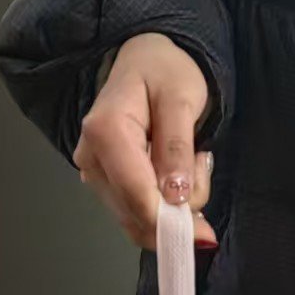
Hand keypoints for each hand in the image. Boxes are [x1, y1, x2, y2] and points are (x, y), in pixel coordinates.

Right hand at [73, 32, 215, 249]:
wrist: (145, 59)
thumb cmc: (165, 71)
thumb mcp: (182, 98)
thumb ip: (177, 146)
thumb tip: (176, 196)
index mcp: (105, 131)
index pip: (135, 193)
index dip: (169, 221)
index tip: (204, 236)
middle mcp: (91, 157)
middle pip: (134, 212)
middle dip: (179, 208)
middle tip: (203, 162)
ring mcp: (94, 173)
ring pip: (137, 217)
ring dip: (176, 204)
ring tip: (192, 158)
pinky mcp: (105, 182)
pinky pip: (137, 210)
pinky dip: (166, 202)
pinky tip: (177, 170)